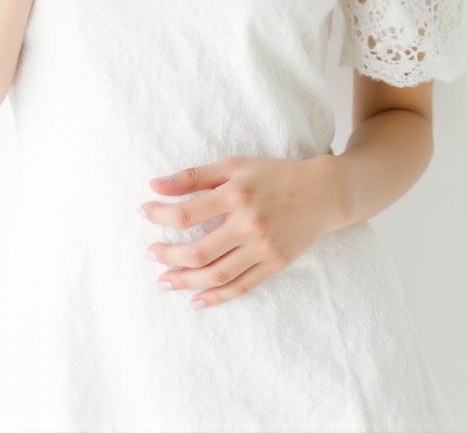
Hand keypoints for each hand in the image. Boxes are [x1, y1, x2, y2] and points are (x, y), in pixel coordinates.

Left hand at [138, 154, 340, 309]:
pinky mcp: (275, 264)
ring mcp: (262, 248)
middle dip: (168, 256)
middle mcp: (248, 224)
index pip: (187, 213)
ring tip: (164, 282)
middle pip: (197, 251)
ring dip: (185, 281)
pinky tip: (196, 300)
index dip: (160, 215)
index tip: (144, 212)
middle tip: (150, 254)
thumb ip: (195, 176)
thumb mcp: (235, 165)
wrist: (323, 193)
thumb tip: (155, 184)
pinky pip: (241, 287)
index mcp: (236, 194)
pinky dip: (216, 297)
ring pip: (216, 274)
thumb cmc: (274, 174)